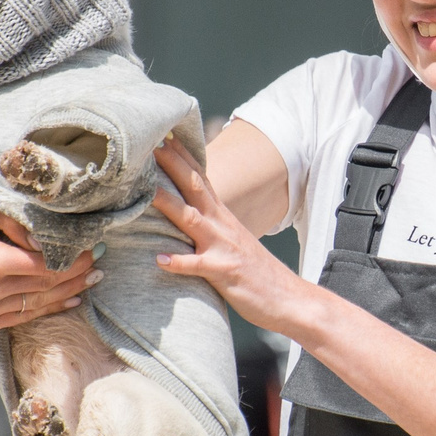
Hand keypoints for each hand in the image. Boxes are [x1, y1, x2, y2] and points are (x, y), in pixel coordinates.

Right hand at [0, 212, 95, 333]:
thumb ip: (20, 225)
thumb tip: (51, 243)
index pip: (42, 265)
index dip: (71, 260)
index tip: (92, 250)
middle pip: (44, 284)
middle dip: (75, 274)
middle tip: (98, 264)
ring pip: (39, 303)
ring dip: (69, 291)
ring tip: (92, 279)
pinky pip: (25, 317)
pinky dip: (51, 307)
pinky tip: (72, 298)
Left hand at [152, 141, 319, 335]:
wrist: (289, 299)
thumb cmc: (256, 274)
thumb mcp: (233, 243)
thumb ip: (212, 228)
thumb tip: (189, 218)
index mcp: (224, 218)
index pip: (201, 180)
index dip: (183, 158)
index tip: (164, 136)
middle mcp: (223, 226)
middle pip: (195, 188)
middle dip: (173, 165)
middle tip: (151, 143)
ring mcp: (224, 247)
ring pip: (192, 220)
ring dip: (169, 204)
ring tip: (146, 192)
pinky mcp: (225, 272)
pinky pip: (199, 266)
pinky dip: (179, 262)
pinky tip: (159, 259)